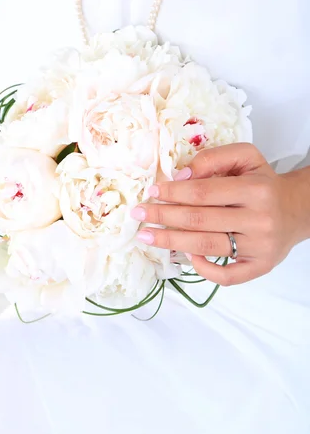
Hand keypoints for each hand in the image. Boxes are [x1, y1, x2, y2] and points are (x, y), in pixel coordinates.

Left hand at [132, 144, 309, 285]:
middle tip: (139, 214)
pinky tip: (183, 256)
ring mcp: (260, 247)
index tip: (152, 192)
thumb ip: (214, 158)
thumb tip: (182, 175)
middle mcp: (258, 220)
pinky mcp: (260, 267)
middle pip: (199, 221)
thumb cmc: (264, 183)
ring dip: (171, 241)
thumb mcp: (245, 157)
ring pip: (206, 247)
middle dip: (163, 216)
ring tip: (147, 235)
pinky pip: (227, 276)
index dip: (173, 193)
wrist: (296, 209)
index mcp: (255, 190)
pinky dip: (203, 269)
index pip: (203, 193)